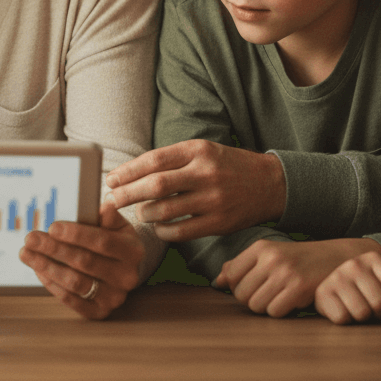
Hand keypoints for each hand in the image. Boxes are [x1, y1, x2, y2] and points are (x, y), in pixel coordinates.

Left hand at [19, 201, 143, 319]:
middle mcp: (126, 277)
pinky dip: (52, 285)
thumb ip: (107, 215)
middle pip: (84, 262)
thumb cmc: (114, 239)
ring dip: (47, 267)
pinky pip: (72, 300)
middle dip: (53, 249)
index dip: (76, 234)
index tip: (52, 227)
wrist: (124, 267)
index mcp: (132, 251)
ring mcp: (113, 298)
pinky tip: (39, 270)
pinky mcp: (100, 312)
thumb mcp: (116, 223)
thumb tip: (104, 207)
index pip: (102, 242)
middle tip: (31, 239)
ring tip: (27, 254)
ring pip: (75, 282)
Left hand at [105, 140, 285, 240]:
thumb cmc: (226, 165)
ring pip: (166, 209)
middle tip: (112, 199)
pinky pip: (182, 231)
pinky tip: (158, 227)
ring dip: (144, 213)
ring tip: (138, 212)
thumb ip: (172, 160)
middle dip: (128, 193)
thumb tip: (131, 172)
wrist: (270, 183)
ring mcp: (213, 199)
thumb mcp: (202, 151)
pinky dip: (164, 231)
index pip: (154, 159)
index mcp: (197, 150)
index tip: (111, 179)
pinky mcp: (220, 223)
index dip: (128, 171)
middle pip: (156, 185)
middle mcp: (205, 172)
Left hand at [213, 237, 380, 317]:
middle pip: (241, 293)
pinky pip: (274, 311)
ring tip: (277, 298)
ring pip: (256, 305)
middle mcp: (270, 258)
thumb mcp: (269, 255)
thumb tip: (218, 281)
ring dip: (265, 308)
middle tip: (267, 296)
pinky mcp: (298, 288)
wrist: (336, 258)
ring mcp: (284, 272)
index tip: (251, 288)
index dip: (237, 287)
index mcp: (260, 247)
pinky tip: (290, 302)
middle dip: (251, 300)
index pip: (231, 275)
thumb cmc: (298, 259)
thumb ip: (242, 265)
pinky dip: (280, 312)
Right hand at [315, 250, 380, 324]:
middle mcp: (353, 264)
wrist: (337, 287)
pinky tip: (344, 310)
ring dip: (363, 317)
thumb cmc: (371, 291)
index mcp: (373, 259)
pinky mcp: (322, 293)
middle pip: (380, 301)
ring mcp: (336, 277)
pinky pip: (342, 318)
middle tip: (372, 305)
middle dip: (380, 311)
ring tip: (358, 308)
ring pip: (362, 312)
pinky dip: (346, 320)